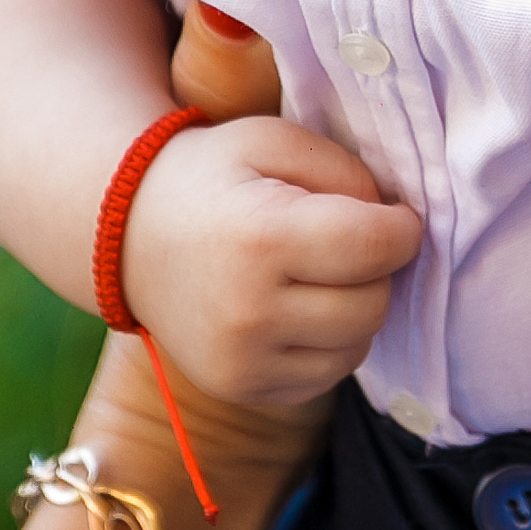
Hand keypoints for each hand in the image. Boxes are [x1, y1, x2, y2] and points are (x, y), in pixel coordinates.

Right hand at [121, 116, 423, 411]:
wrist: (128, 235)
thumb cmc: (213, 177)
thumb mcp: (273, 140)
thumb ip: (346, 172)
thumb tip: (397, 223)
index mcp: (262, 238)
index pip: (377, 246)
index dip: (402, 227)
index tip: (393, 215)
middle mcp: (251, 311)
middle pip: (374, 303)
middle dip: (377, 270)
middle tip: (349, 244)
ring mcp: (243, 361)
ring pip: (357, 346)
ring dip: (355, 310)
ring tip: (318, 276)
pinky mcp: (242, 389)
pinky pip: (326, 376)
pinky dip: (328, 343)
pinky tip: (297, 309)